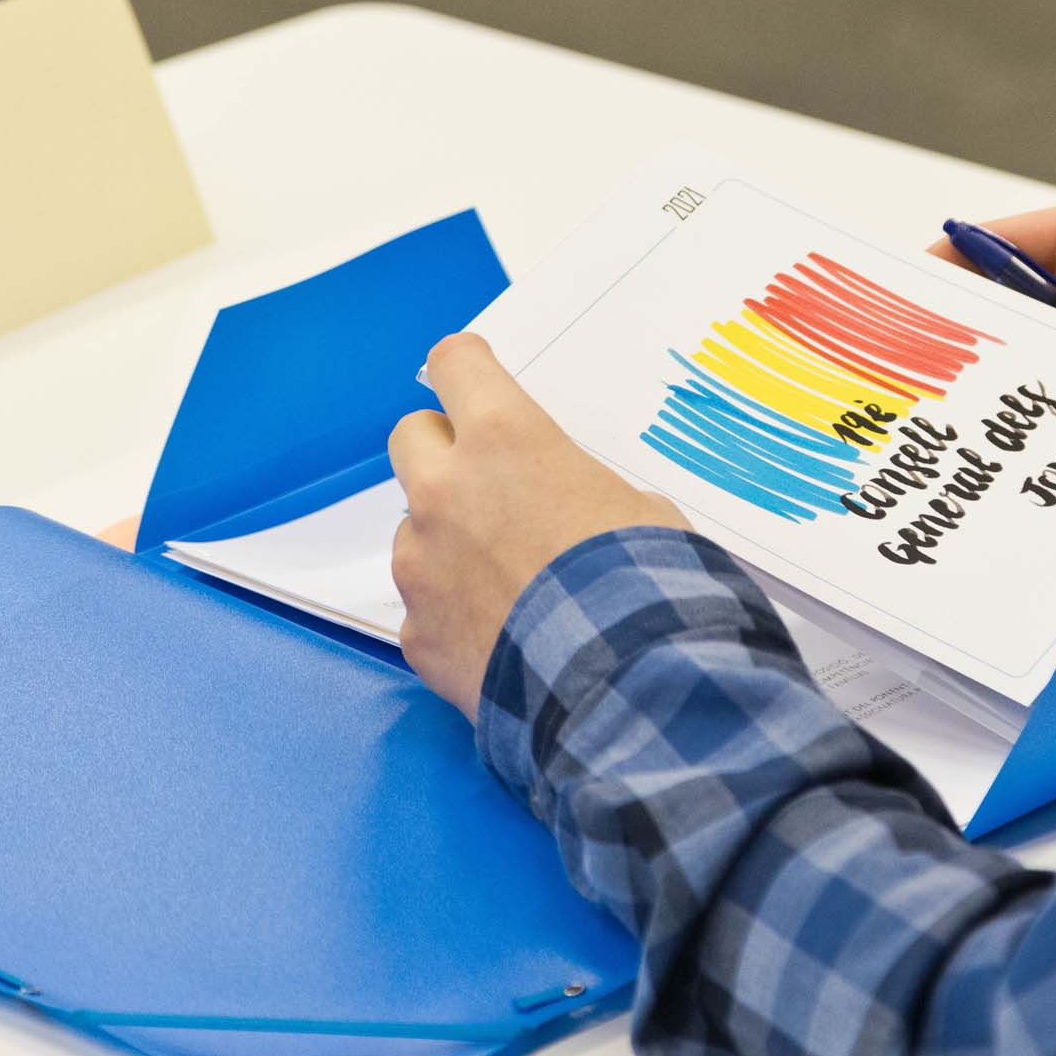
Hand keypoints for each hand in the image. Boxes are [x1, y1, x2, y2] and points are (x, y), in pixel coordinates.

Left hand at [388, 333, 682, 716]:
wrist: (625, 690)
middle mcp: (445, 491)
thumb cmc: (645, 588)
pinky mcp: (415, 632)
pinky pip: (423, 607)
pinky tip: (503, 637)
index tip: (476, 380)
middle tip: (487, 482)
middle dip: (444, 452)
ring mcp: (420, 564)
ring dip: (448, 541)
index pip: (456, 364)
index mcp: (505, 440)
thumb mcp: (641, 510)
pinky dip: (453, 615)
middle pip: (410, 436)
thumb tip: (570, 507)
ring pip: (413, 529)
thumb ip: (582, 490)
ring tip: (510, 582)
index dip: (469, 370)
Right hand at [928, 200, 1055, 448]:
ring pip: (1055, 382)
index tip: (892, 306)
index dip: (948, 273)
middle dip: (974, 352)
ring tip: (964, 435)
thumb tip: (1027, 367)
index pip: (1002, 248)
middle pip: (1018, 324)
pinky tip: (1035, 466)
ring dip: (1024, 405)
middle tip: (914, 388)